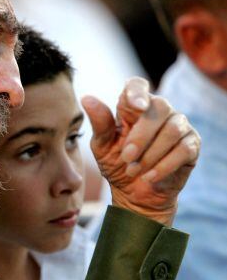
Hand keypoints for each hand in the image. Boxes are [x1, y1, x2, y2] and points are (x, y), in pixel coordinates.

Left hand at [81, 77, 199, 225]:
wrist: (133, 194)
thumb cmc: (116, 164)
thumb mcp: (102, 146)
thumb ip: (99, 123)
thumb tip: (87, 98)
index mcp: (133, 106)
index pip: (137, 86)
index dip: (137, 92)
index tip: (135, 106)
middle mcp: (159, 111)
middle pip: (159, 107)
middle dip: (141, 136)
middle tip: (125, 157)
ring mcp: (178, 125)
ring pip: (172, 130)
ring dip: (150, 154)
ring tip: (133, 170)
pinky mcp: (191, 144)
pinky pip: (183, 149)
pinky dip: (163, 165)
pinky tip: (149, 177)